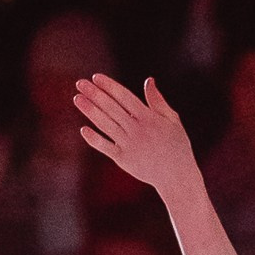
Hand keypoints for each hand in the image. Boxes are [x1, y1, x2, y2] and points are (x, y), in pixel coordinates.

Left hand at [73, 72, 195, 195]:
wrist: (177, 176)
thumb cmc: (176, 146)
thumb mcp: (172, 120)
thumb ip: (157, 100)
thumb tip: (148, 80)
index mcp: (149, 118)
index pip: (124, 97)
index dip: (109, 86)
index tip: (96, 77)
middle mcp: (137, 130)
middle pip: (112, 108)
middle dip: (95, 94)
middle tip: (80, 83)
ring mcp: (129, 145)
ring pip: (106, 124)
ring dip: (90, 111)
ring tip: (77, 99)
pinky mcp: (124, 159)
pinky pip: (105, 147)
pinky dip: (94, 139)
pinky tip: (83, 129)